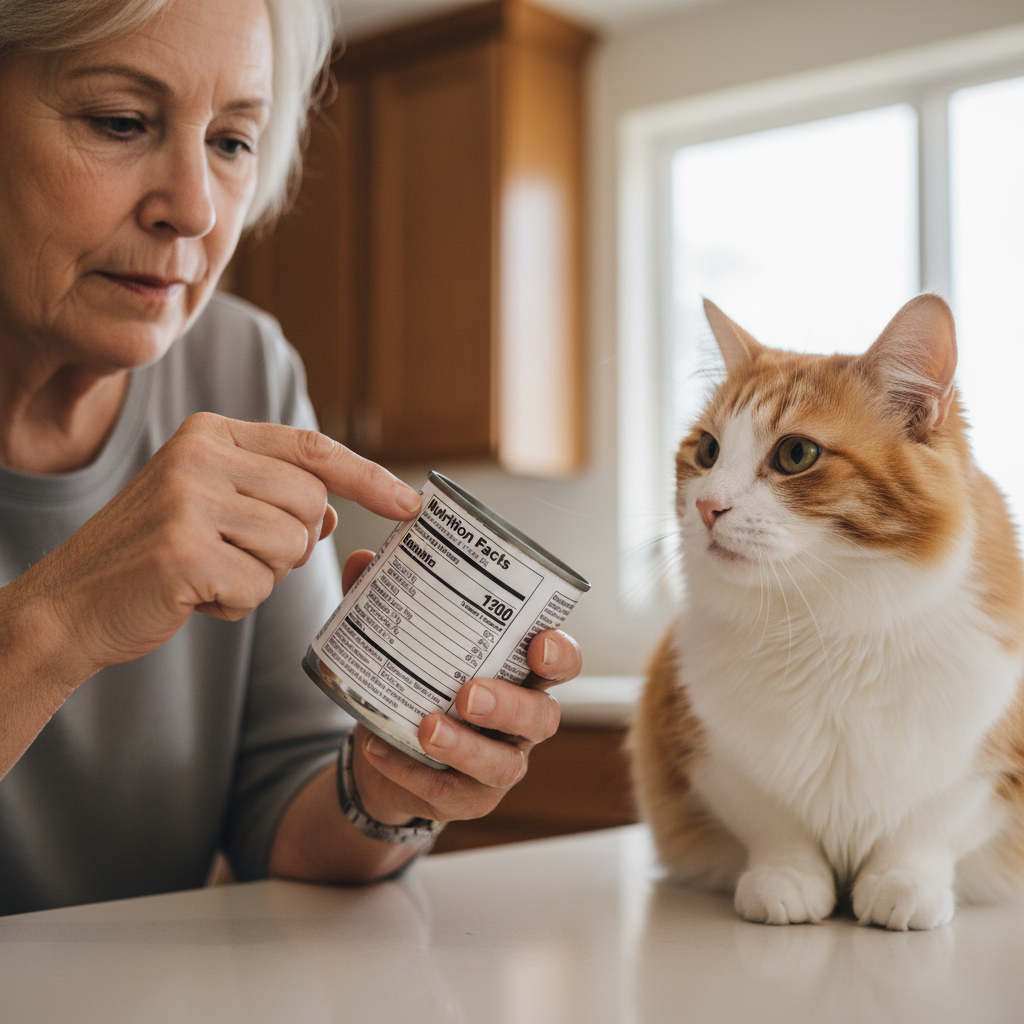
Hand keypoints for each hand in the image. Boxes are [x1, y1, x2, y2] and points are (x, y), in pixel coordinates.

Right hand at [17, 414, 420, 682]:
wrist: (69, 603)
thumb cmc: (151, 555)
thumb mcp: (210, 505)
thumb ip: (271, 496)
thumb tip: (329, 511)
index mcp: (210, 434)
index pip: (313, 447)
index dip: (369, 477)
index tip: (411, 504)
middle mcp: (200, 456)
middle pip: (310, 503)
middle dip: (290, 544)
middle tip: (237, 555)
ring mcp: (188, 501)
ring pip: (290, 547)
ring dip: (260, 577)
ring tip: (209, 574)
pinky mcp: (182, 550)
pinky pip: (257, 588)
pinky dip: (234, 605)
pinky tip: (194, 597)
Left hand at [340, 550, 582, 826]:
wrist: (382, 751)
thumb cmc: (415, 685)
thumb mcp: (403, 643)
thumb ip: (386, 600)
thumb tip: (365, 560)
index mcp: (517, 673)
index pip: (560, 662)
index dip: (560, 655)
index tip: (539, 643)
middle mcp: (520, 721)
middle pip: (542, 716)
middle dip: (510, 705)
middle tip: (469, 693)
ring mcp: (499, 763)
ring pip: (503, 763)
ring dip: (466, 746)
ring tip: (427, 727)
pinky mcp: (468, 799)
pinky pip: (449, 794)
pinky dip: (412, 772)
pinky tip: (379, 750)